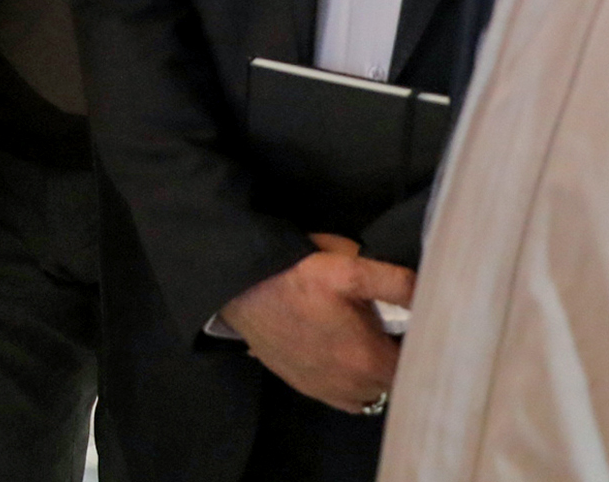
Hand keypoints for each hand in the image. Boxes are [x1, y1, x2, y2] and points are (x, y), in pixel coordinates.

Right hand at [218, 234, 412, 413]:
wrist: (239, 286)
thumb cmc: (296, 276)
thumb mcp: (349, 267)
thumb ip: (396, 282)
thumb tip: (430, 293)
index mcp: (370, 360)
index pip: (419, 367)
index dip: (424, 347)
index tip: (419, 327)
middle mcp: (352, 386)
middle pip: (396, 383)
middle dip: (400, 359)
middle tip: (396, 330)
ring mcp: (327, 390)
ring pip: (372, 395)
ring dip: (379, 376)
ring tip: (373, 347)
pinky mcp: (305, 387)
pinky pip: (346, 400)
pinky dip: (355, 387)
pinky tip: (349, 362)